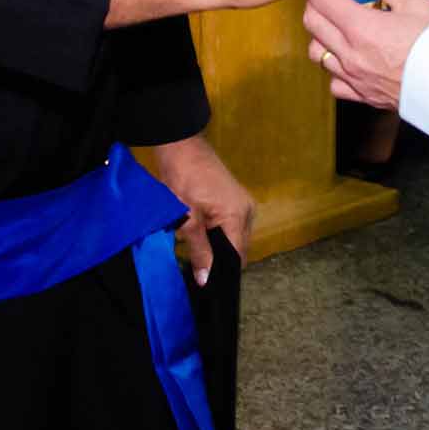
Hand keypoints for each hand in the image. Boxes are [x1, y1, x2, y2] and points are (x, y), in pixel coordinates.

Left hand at [150, 133, 255, 282]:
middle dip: (219, 260)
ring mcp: (243, 204)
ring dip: (217, 246)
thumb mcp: (187, 218)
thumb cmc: (183, 179)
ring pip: (234, 238)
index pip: (238, 256)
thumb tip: (206, 280)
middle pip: (238, 249)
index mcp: (238, 216)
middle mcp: (247, 211)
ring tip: (197, 253)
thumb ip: (198, 250)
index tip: (206, 283)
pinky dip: (218, 234)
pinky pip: (231, 226)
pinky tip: (201, 236)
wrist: (181, 146)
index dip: (223, 272)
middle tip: (197, 269)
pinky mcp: (235, 199)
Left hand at [302, 0, 428, 111]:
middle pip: (312, 23)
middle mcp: (350, 54)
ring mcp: (353, 77)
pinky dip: (335, 69)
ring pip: (316, 53)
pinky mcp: (362, 95)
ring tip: (338, 27)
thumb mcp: (417, 4)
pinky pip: (334, 82)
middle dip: (315, 4)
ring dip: (321, 36)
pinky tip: (349, 60)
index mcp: (361, 28)